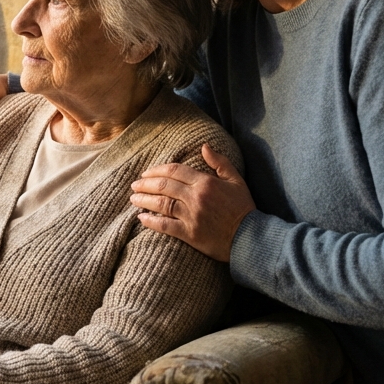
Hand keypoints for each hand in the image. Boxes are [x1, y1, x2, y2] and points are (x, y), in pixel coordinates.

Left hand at [129, 144, 255, 261]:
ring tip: (133, 198)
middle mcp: (196, 197)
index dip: (157, 170)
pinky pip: (165, 226)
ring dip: (144, 200)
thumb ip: (219, 162)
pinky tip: (141, 218)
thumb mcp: (236, 180)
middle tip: (134, 185)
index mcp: (205, 182)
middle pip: (163, 186)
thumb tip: (204, 146)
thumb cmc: (243, 208)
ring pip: (161, 204)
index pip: (174, 171)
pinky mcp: (189, 234)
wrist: (250, 237)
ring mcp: (191, 216)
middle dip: (145, 184)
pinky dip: (151, 221)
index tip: (146, 173)